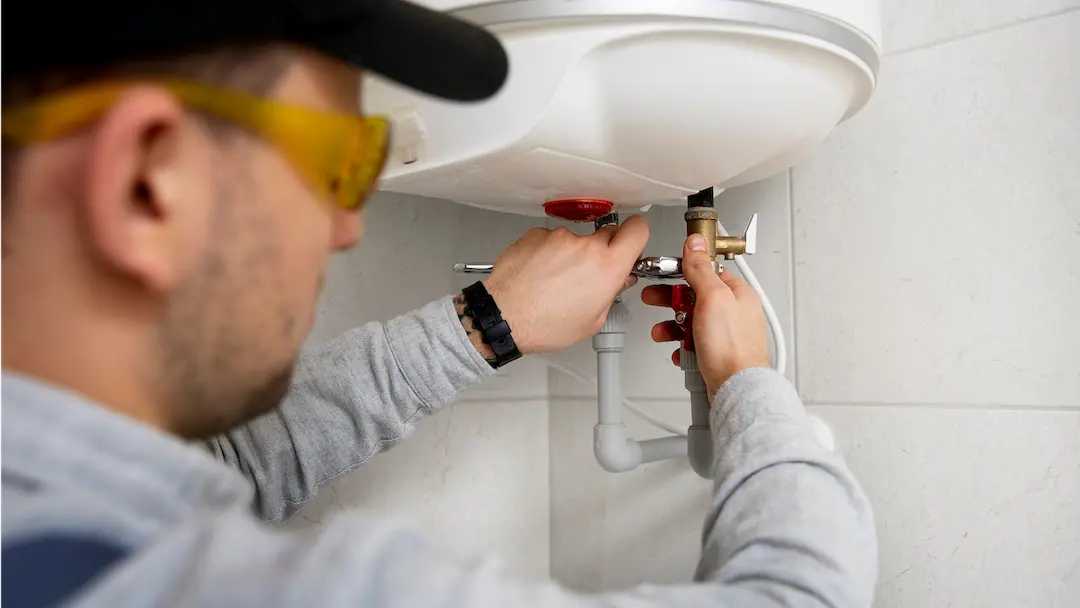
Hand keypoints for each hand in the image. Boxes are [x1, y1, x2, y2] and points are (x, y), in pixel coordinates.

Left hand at [483, 215, 648, 353]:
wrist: (503, 317)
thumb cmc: (544, 324)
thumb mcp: (592, 321)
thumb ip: (611, 294)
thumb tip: (617, 281)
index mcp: (607, 267)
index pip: (637, 230)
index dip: (637, 235)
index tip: (632, 242)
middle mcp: (585, 246)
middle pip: (607, 234)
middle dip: (603, 250)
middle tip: (590, 273)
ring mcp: (558, 237)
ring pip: (576, 239)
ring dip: (571, 254)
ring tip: (555, 281)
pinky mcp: (536, 234)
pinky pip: (550, 239)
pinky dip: (548, 253)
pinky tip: (539, 274)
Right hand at [642, 233, 769, 395]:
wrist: (736, 388)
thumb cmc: (732, 347)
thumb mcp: (713, 297)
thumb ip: (701, 269)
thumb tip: (695, 243)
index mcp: (737, 293)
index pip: (706, 272)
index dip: (682, 271)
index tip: (664, 273)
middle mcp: (734, 312)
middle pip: (695, 297)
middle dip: (671, 301)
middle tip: (654, 299)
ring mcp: (726, 335)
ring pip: (691, 322)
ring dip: (673, 326)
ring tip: (662, 332)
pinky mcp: (718, 354)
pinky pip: (693, 344)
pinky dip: (682, 346)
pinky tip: (679, 350)